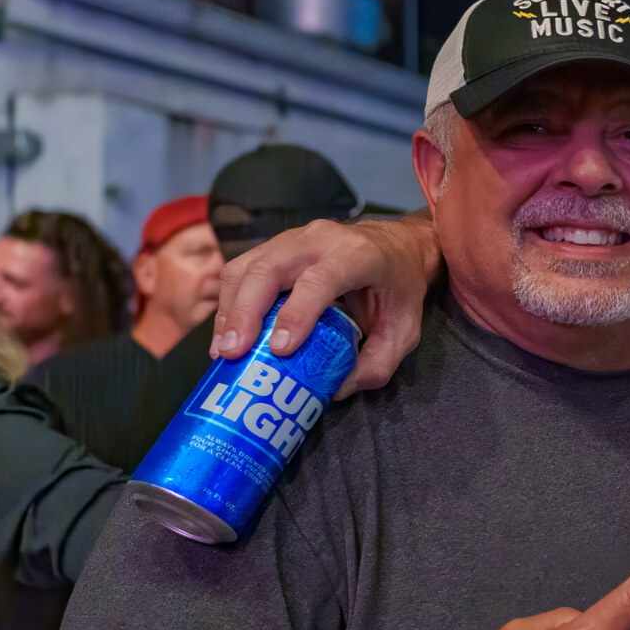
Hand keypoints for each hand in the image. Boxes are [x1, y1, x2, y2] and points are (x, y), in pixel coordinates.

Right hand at [213, 211, 439, 397]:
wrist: (395, 246)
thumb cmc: (399, 287)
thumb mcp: (404, 329)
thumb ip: (378, 363)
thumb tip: (334, 390)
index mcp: (358, 255)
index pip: (320, 280)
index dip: (297, 313)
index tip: (280, 350)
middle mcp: (320, 240)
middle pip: (269, 270)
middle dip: (245, 313)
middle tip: (233, 354)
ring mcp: (293, 238)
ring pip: (246, 267)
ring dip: (230, 310)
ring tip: (224, 351)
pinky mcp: (274, 246)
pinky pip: (241, 270)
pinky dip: (229, 303)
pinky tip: (228, 335)